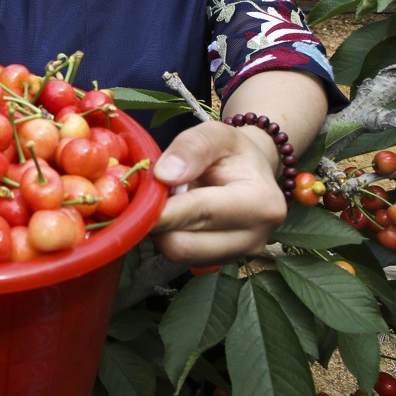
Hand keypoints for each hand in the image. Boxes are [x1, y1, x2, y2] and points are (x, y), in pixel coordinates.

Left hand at [149, 120, 287, 265]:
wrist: (252, 172)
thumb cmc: (233, 151)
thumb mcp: (217, 133)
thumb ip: (192, 146)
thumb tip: (164, 175)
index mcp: (261, 203)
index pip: (200, 213)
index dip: (161, 208)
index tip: (134, 199)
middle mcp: (255, 237)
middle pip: (184, 245)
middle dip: (156, 222)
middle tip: (144, 196)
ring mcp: (239, 255)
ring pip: (179, 254)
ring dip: (161, 230)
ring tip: (166, 201)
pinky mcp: (221, 262)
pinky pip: (182, 257)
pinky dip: (169, 236)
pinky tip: (174, 214)